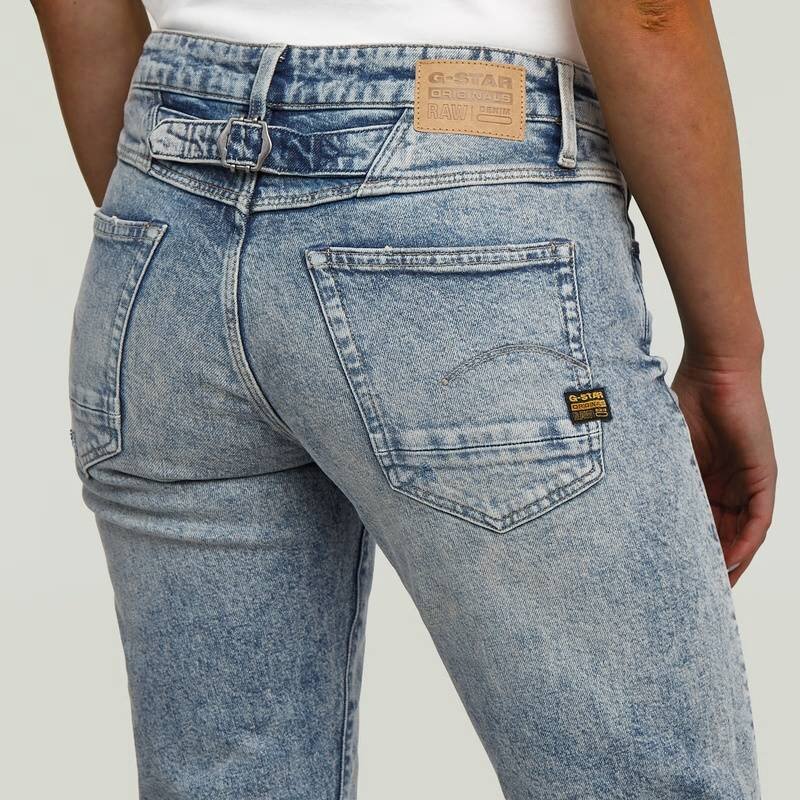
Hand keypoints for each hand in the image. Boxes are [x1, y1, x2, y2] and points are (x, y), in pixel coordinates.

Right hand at [670, 354, 776, 585]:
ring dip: (730, 561)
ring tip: (710, 586)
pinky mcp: (763, 477)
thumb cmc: (685, 400)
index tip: (671, 573)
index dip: (688, 549)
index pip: (700, 523)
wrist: (715, 370)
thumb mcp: (666, 451)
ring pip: (742, 533)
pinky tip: (731, 561)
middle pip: (722, 534)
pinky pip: (759, 520)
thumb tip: (628, 508)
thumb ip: (660, 478)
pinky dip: (746, 542)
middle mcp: (728, 485)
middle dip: (708, 563)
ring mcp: (748, 482)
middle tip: (689, 590)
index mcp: (703, 478)